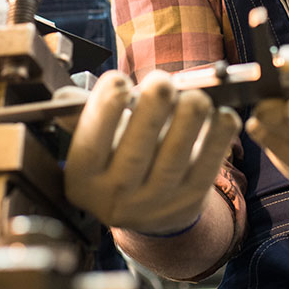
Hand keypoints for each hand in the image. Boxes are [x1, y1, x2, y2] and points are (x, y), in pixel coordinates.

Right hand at [64, 70, 240, 234]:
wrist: (148, 208)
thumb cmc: (116, 155)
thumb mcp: (94, 140)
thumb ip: (84, 115)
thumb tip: (65, 97)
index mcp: (83, 179)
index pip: (90, 144)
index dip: (104, 110)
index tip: (117, 80)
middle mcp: (115, 198)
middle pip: (135, 151)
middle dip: (151, 111)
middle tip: (162, 81)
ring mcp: (155, 203)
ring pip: (174, 159)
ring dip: (188, 121)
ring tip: (196, 95)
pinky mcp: (189, 201)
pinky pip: (207, 168)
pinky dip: (217, 139)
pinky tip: (223, 115)